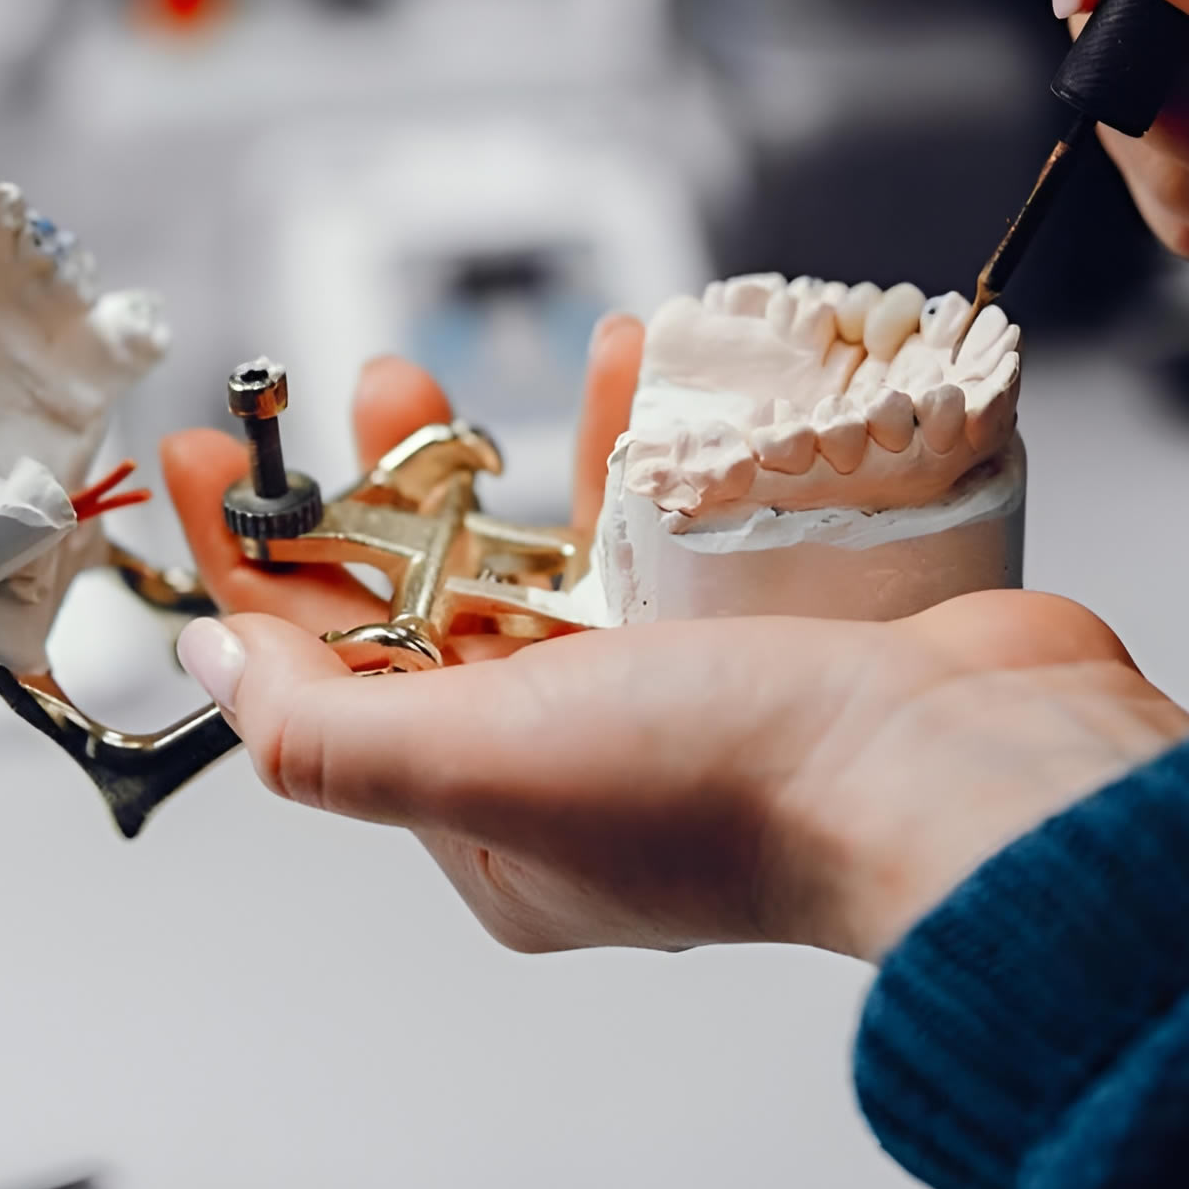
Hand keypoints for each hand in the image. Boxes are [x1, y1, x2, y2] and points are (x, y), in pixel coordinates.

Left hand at [162, 343, 1188, 960]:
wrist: (974, 768)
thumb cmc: (747, 786)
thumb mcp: (491, 762)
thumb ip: (331, 727)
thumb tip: (214, 666)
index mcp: (495, 826)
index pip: (331, 688)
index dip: (258, 572)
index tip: (213, 467)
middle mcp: (576, 768)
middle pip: (440, 605)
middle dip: (389, 492)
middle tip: (371, 388)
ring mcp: (672, 698)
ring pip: (550, 554)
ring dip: (510, 455)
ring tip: (484, 374)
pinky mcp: (752, 630)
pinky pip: (659, 523)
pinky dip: (637, 442)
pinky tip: (630, 363)